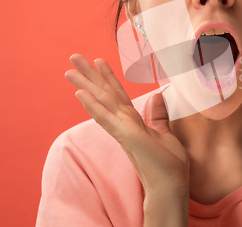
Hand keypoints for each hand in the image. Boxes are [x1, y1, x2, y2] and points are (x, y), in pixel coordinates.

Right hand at [64, 54, 189, 194]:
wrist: (171, 184)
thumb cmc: (169, 164)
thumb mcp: (166, 134)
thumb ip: (159, 116)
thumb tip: (156, 96)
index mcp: (133, 122)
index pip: (117, 95)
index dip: (108, 77)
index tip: (98, 61)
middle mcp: (123, 124)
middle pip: (104, 94)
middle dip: (89, 75)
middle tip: (73, 56)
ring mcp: (122, 129)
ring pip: (101, 101)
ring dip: (85, 84)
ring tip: (69, 69)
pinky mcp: (125, 136)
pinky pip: (105, 118)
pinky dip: (93, 105)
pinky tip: (80, 93)